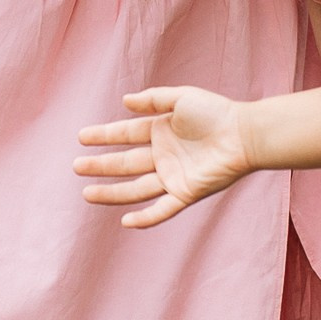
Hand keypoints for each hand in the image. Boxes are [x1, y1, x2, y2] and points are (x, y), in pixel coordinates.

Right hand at [73, 88, 253, 226]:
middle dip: (100, 166)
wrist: (244, 135)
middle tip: (76, 167)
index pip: (125, 135)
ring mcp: (173, 176)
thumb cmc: (217, 113)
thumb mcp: (182, 97)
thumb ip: (153, 99)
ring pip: (136, 188)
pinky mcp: (186, 193)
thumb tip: (125, 101)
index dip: (103, 136)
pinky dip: (146, 218)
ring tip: (87, 193)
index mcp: (160, 131)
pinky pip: (162, 209)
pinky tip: (126, 222)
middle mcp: (163, 156)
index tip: (81, 138)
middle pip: (125, 163)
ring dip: (112, 192)